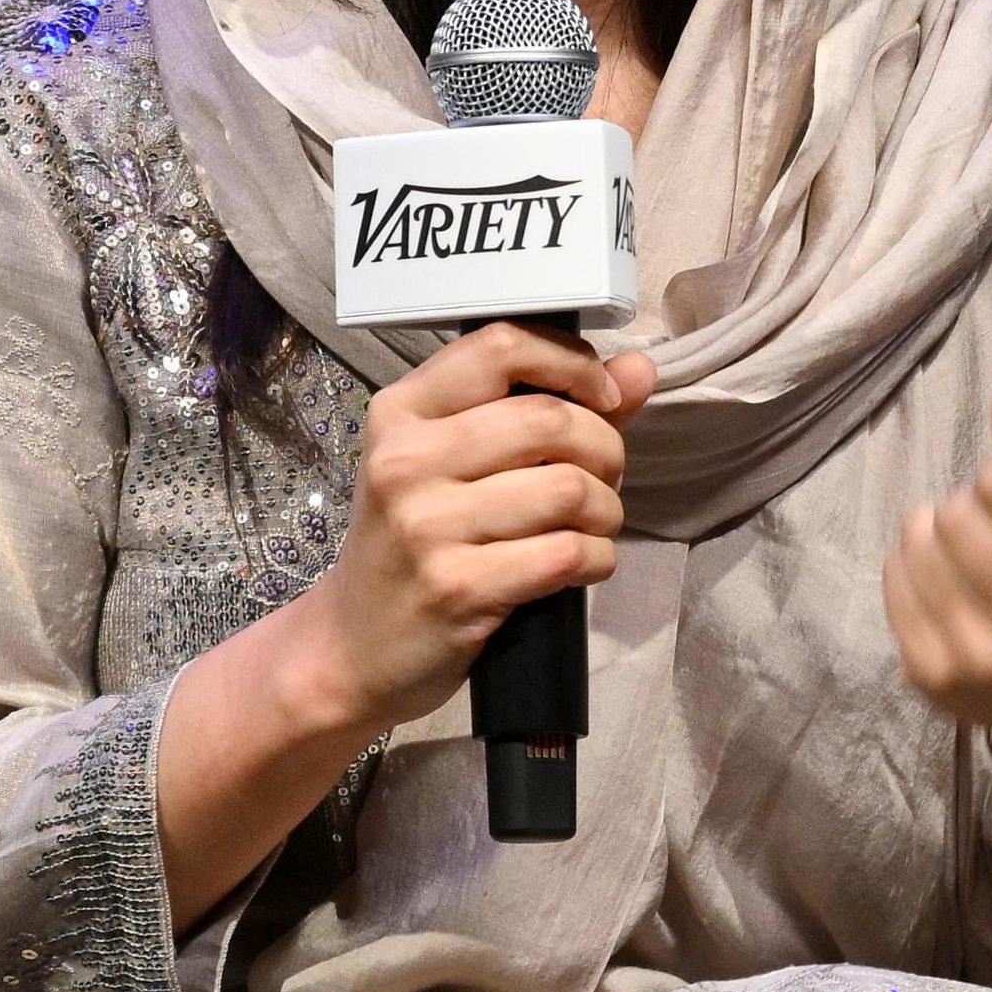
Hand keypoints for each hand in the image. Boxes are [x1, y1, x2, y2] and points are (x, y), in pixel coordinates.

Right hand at [291, 322, 655, 731]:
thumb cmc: (417, 541)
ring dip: (607, 510)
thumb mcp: (457, 462)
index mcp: (402, 412)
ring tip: (593, 524)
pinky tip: (582, 564)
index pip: (502, 345)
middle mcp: (405, 460)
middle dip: (606, 449)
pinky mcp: (457, 588)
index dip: (575, 364)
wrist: (352, 646)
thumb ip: (551, 406)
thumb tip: (639, 369)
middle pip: (551, 420)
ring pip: (569, 488)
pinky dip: (597, 558)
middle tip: (603, 479)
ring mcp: (426, 526)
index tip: (603, 398)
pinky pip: (566, 553)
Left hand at [885, 381, 991, 778]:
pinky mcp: (933, 676)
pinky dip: (906, 564)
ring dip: (931, 532)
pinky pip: (893, 581)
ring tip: (958, 552)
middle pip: (959, 514)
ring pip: (919, 544)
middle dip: (968, 507)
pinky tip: (934, 578)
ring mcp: (985, 660)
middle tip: (985, 532)